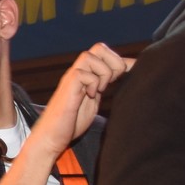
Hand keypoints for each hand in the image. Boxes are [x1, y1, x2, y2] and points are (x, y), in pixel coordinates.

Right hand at [28, 43, 132, 157]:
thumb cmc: (72, 122)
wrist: (51, 136)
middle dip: (114, 62)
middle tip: (113, 81)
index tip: (133, 73)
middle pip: (99, 48)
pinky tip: (90, 95)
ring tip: (100, 90)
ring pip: (90, 56)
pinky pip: (83, 73)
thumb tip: (124, 77)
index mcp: (86, 75)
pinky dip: (92, 83)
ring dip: (103, 72)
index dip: (123, 61)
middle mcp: (78, 73)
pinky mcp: (68, 88)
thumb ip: (104, 86)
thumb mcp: (94, 100)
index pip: (105, 54)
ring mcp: (71, 79)